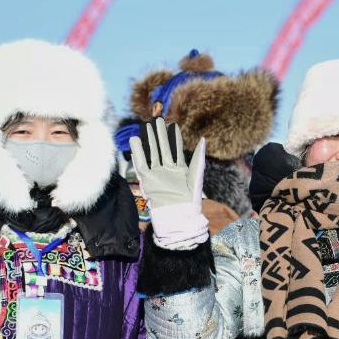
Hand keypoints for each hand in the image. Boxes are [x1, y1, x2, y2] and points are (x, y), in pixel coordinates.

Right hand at [129, 118, 208, 249]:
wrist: (178, 219)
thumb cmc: (190, 202)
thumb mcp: (196, 178)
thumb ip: (198, 159)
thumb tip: (203, 140)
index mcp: (181, 170)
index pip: (176, 150)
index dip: (174, 138)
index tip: (171, 125)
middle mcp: (168, 171)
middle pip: (162, 149)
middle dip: (159, 135)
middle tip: (156, 120)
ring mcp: (157, 175)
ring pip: (151, 154)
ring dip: (149, 141)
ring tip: (145, 126)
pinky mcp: (147, 181)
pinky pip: (141, 164)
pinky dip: (138, 153)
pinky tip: (135, 141)